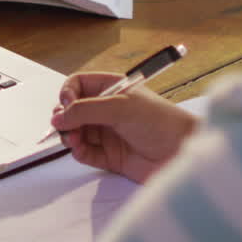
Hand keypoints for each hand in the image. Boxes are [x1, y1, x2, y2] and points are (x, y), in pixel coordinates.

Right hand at [49, 72, 200, 183]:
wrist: (181, 153)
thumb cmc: (162, 122)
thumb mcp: (121, 108)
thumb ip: (86, 110)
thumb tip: (59, 116)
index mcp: (112, 89)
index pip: (78, 85)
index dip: (68, 94)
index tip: (66, 105)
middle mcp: (107, 110)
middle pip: (72, 110)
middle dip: (65, 118)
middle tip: (65, 126)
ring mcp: (108, 133)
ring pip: (75, 132)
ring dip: (69, 136)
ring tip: (74, 140)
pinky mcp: (109, 156)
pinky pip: (85, 152)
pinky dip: (78, 152)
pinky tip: (80, 150)